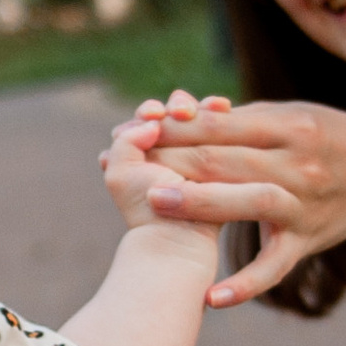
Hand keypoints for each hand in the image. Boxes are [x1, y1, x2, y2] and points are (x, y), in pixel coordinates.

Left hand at [98, 89, 227, 238]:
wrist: (179, 239)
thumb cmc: (147, 209)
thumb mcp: (120, 172)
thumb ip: (127, 138)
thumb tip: (153, 121)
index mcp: (140, 154)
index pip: (149, 118)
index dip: (152, 110)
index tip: (155, 114)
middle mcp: (165, 155)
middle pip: (177, 115)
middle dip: (180, 106)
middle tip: (183, 111)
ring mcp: (193, 160)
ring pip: (200, 122)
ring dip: (203, 109)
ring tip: (212, 106)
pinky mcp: (219, 165)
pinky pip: (222, 134)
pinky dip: (222, 120)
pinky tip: (225, 109)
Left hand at [123, 97, 345, 306]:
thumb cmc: (326, 138)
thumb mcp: (292, 116)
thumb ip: (240, 121)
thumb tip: (181, 120)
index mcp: (290, 126)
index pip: (224, 125)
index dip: (178, 127)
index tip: (140, 128)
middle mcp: (299, 164)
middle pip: (229, 160)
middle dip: (177, 160)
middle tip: (132, 163)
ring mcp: (305, 205)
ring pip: (250, 202)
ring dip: (203, 202)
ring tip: (158, 202)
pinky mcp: (309, 241)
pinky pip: (276, 266)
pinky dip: (246, 284)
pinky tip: (212, 298)